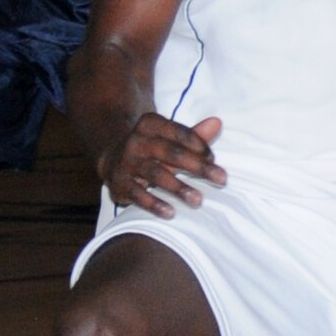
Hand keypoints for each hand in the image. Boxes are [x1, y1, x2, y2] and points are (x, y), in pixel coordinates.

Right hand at [100, 113, 225, 215]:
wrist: (113, 160)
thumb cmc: (153, 150)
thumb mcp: (171, 139)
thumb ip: (194, 135)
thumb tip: (217, 122)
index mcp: (150, 124)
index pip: (180, 133)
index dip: (199, 146)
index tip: (214, 160)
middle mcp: (136, 141)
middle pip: (171, 153)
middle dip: (198, 167)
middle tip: (222, 180)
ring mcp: (126, 162)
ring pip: (155, 174)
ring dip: (178, 187)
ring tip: (198, 200)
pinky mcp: (119, 183)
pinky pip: (137, 194)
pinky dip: (154, 204)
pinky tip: (171, 213)